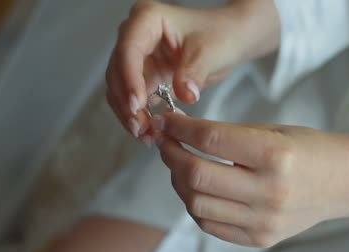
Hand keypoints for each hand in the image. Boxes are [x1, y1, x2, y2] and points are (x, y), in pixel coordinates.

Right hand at [105, 0, 279, 140]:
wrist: (230, 40)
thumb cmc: (220, 35)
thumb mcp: (210, 52)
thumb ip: (194, 72)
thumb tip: (185, 95)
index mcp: (147, 19)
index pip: (129, 50)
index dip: (129, 79)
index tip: (137, 104)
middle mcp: (136, 36)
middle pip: (118, 72)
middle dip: (126, 102)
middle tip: (140, 127)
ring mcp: (138, 57)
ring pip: (120, 89)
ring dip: (129, 113)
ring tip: (145, 135)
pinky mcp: (144, 75)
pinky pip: (133, 99)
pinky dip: (138, 116)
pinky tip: (149, 132)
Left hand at [151, 112, 348, 246]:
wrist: (344, 183)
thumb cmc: (308, 149)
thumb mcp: (273, 131)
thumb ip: (228, 135)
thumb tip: (179, 133)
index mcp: (276, 155)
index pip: (210, 139)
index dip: (180, 128)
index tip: (167, 120)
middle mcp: (270, 191)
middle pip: (196, 175)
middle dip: (172, 155)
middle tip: (166, 142)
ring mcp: (265, 220)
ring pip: (196, 204)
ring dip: (179, 181)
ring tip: (181, 165)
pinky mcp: (260, 238)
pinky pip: (210, 224)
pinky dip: (195, 204)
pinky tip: (197, 188)